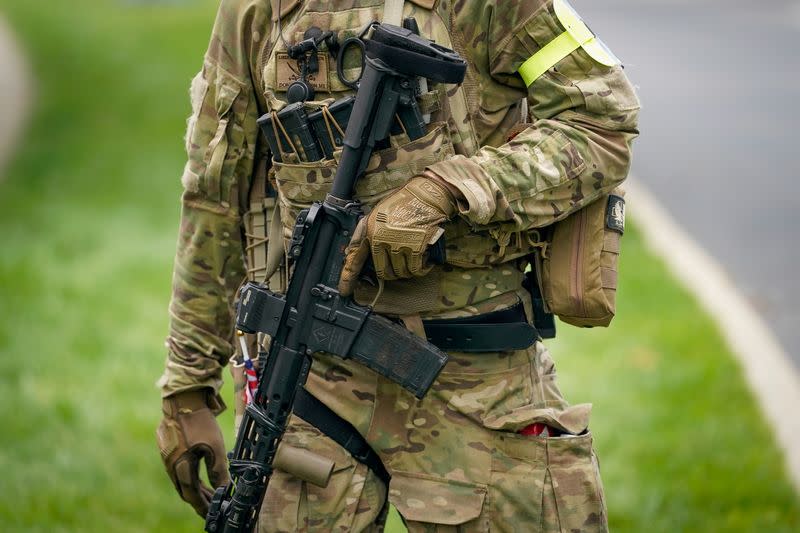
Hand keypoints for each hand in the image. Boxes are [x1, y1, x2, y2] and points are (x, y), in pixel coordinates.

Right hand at [156, 389, 228, 517]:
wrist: (182, 399)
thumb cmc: (199, 422)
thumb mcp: (214, 447)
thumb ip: (218, 470)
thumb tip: (224, 489)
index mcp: (180, 468)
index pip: (192, 496)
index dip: (202, 507)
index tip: (212, 514)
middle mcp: (171, 465)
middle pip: (185, 490)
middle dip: (200, 499)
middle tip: (212, 505)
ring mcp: (167, 456)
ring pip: (181, 479)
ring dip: (195, 487)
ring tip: (209, 492)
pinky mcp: (167, 448)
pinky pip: (178, 468)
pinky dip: (189, 475)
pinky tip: (198, 472)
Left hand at [339, 174, 455, 295]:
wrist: (426, 194)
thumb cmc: (403, 203)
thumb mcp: (378, 215)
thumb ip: (368, 234)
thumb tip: (356, 254)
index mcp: (369, 230)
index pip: (355, 259)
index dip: (348, 278)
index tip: (345, 291)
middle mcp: (381, 239)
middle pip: (383, 272)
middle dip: (393, 272)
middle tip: (401, 263)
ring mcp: (398, 244)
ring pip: (401, 272)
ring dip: (408, 270)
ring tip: (414, 256)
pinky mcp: (415, 247)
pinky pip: (416, 269)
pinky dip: (421, 268)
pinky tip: (424, 260)